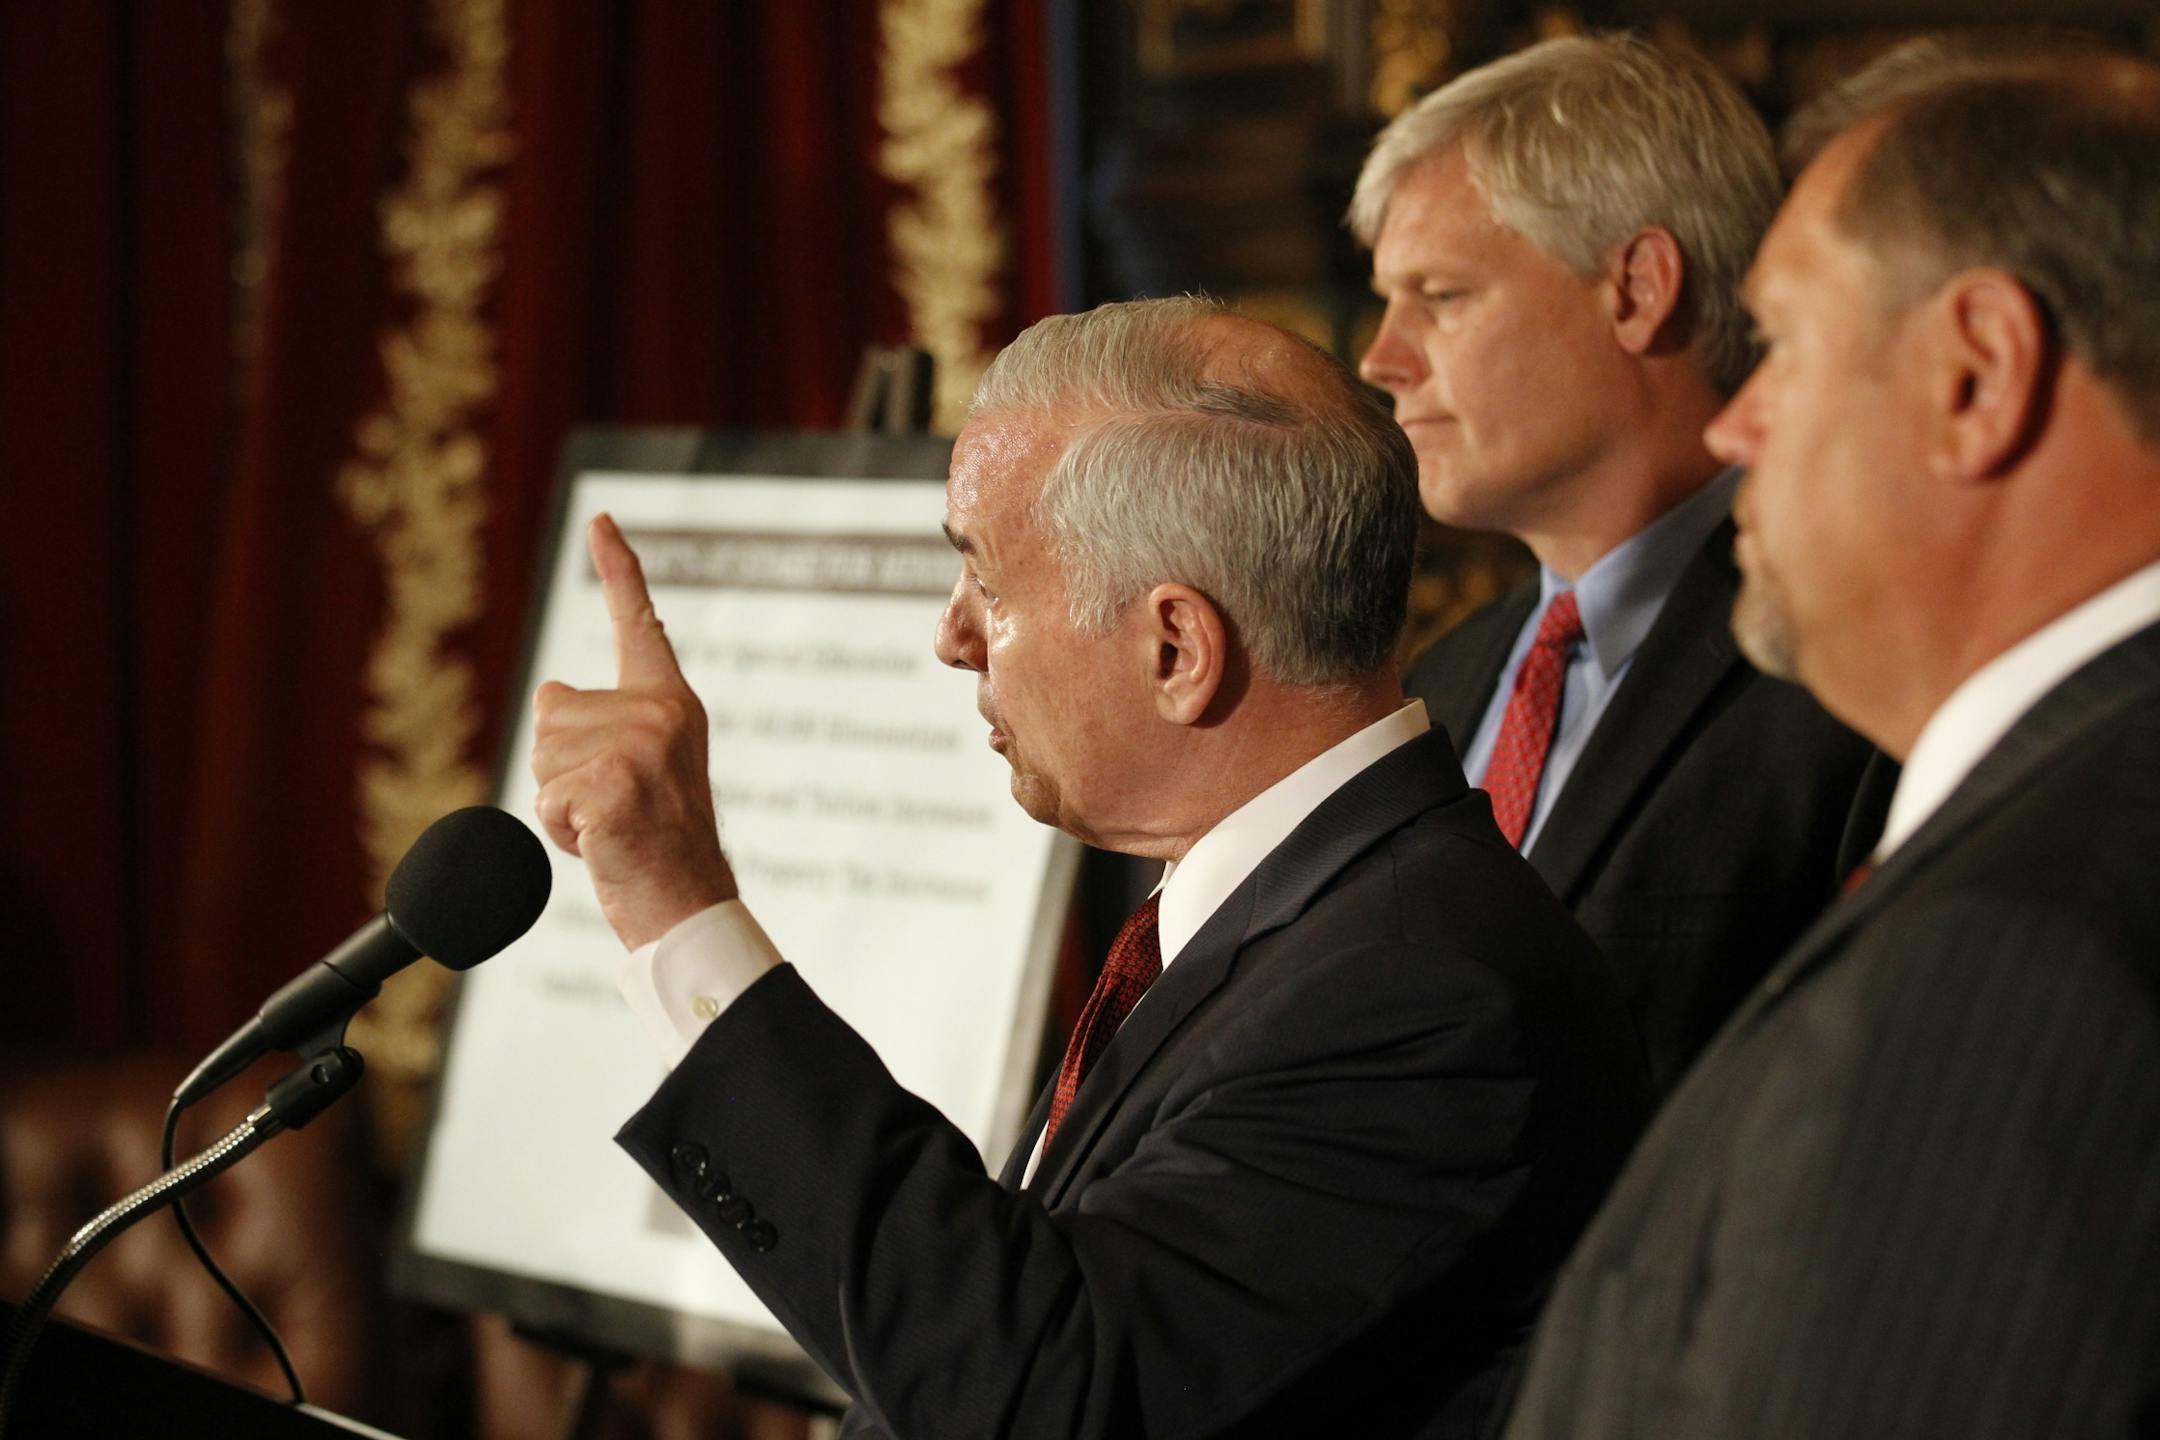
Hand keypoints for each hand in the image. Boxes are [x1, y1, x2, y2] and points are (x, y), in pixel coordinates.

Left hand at [532, 513, 737, 947]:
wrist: (688, 905)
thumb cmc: (657, 847)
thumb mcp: (637, 768)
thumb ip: (599, 724)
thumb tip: (550, 692)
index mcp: (670, 703)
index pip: (638, 625)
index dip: (618, 569)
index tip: (602, 520)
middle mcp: (660, 712)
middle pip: (552, 715)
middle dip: (560, 771)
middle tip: (614, 811)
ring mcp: (640, 744)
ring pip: (542, 757)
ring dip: (559, 803)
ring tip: (610, 827)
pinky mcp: (614, 780)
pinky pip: (545, 798)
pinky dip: (559, 832)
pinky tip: (603, 843)